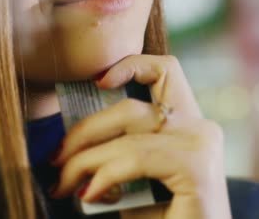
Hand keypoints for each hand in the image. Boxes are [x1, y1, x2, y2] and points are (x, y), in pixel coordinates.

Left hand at [49, 54, 231, 218]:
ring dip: (85, 158)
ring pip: (128, 131)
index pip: (166, 70)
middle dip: (86, 128)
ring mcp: (201, 143)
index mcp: (189, 123)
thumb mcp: (138, 177)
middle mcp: (200, 126)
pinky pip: (135, 156)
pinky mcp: (196, 166)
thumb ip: (121, 148)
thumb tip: (74, 138)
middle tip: (57, 157)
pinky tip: (91, 194)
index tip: (98, 81)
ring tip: (64, 185)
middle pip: (133, 104)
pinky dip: (105, 174)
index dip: (131, 65)